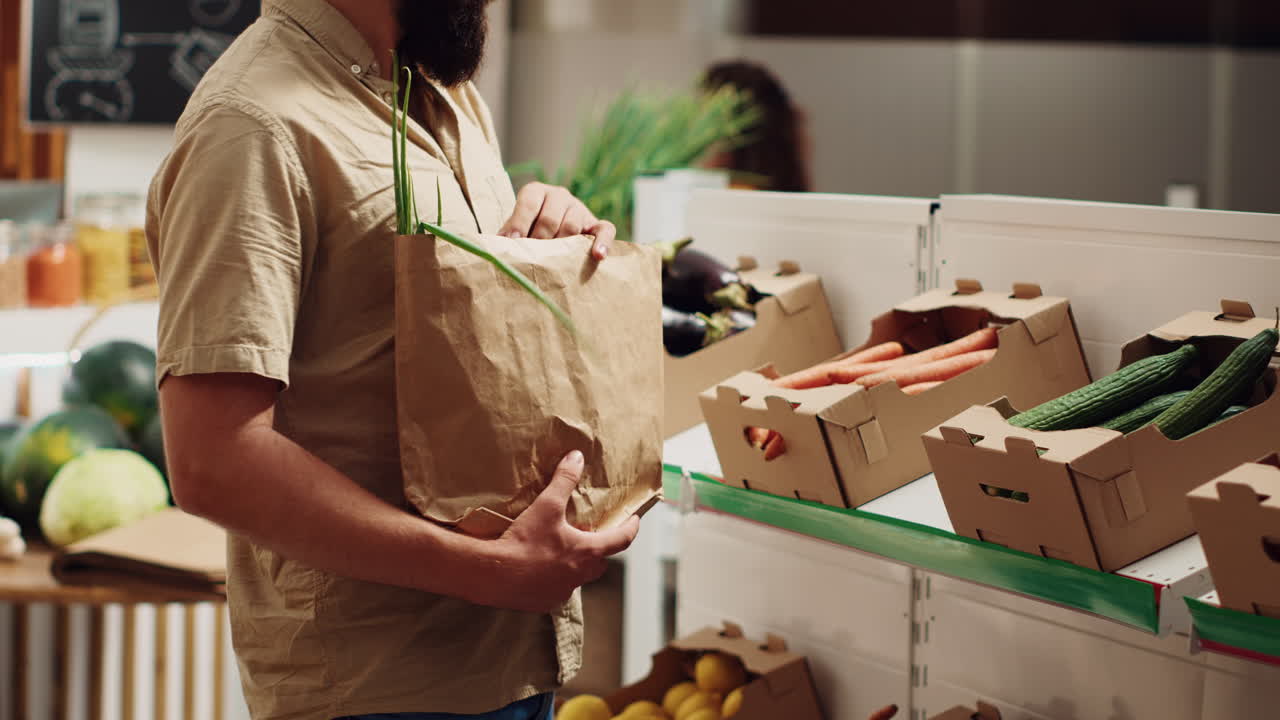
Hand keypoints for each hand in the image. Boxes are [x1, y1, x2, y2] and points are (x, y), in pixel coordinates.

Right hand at [474, 450, 639, 612]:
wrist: (494, 575)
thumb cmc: (524, 540)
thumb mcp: (546, 506)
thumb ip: (564, 480)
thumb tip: (577, 457)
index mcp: (587, 552)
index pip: (621, 540)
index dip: (631, 528)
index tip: (634, 521)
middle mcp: (580, 575)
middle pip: (600, 563)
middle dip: (599, 550)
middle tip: (591, 536)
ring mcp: (562, 591)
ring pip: (577, 577)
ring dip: (575, 565)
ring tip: (561, 551)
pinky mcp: (544, 602)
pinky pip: (556, 589)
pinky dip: (553, 579)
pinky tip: (538, 568)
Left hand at [498, 182, 614, 259]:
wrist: (551, 235)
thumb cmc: (528, 233)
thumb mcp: (517, 228)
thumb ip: (510, 234)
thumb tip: (495, 248)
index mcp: (536, 192)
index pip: (529, 202)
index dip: (519, 222)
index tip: (513, 241)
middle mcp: (559, 195)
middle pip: (551, 217)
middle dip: (540, 240)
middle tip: (534, 258)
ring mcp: (579, 208)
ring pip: (573, 226)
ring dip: (562, 246)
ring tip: (554, 263)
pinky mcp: (596, 224)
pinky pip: (605, 230)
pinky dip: (602, 243)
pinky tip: (598, 256)